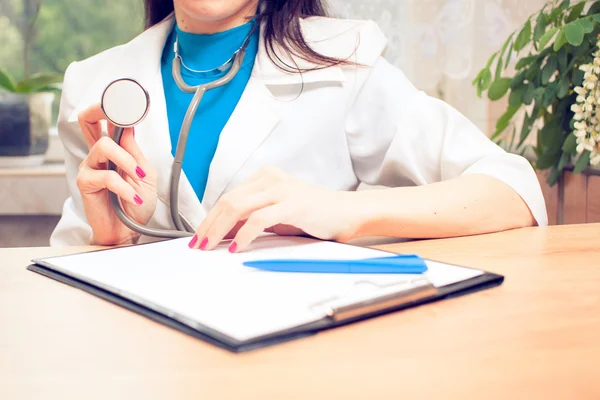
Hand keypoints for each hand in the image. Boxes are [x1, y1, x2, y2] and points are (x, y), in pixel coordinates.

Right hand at [76, 104, 157, 244]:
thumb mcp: (145, 174)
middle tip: (118, 112)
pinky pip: (106, 176)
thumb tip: (129, 126)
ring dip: (128, 162)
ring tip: (139, 179)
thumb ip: (135, 152)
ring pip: (105, 146)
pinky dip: (124, 187)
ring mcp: (90, 166)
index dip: (116, 106)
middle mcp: (99, 153)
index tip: (133, 98)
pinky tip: (133, 198)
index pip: (108, 120)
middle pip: (88, 118)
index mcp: (115, 149)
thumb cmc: (137, 204)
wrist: (130, 231)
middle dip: (101, 108)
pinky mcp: (85, 183)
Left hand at [189, 167, 364, 251]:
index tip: (199, 236)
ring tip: (209, 246)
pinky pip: (259, 219)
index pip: (229, 197)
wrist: (346, 213)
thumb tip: (223, 232)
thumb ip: (252, 218)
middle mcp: (270, 179)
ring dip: (219, 229)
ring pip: (238, 207)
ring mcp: (281, 189)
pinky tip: (236, 246)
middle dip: (209, 225)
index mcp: (264, 178)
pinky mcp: (292, 203)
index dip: (210, 218)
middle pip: (229, 201)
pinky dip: (243, 234)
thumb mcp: (277, 214)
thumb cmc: (313, 215)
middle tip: (198, 244)